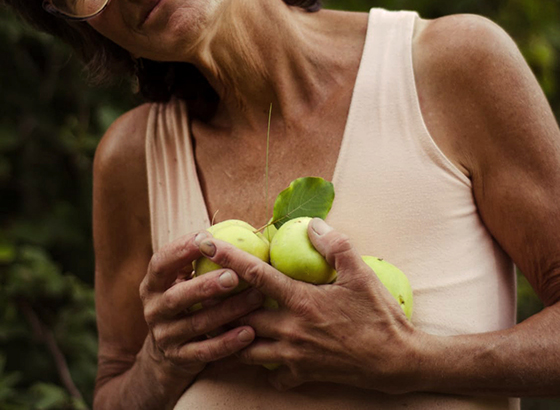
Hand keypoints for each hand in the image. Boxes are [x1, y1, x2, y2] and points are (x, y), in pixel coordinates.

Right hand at [138, 231, 263, 380]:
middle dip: (205, 286)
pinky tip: (249, 332)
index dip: (180, 250)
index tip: (206, 238)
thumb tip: (234, 229)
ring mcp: (165, 337)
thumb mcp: (182, 279)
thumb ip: (198, 259)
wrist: (168, 354)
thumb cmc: (187, 300)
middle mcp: (154, 310)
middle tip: (234, 276)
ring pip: (197, 323)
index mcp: (152, 285)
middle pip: (176, 297)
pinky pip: (206, 352)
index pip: (160, 264)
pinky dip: (228, 342)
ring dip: (228, 311)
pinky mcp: (180, 359)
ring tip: (256, 298)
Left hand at [196, 219, 422, 392]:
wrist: (397, 362)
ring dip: (230, 336)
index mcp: (301, 300)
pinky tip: (259, 355)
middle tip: (198, 290)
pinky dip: (261, 365)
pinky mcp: (301, 375)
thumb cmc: (379, 315)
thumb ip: (334, 245)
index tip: (204, 244)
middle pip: (240, 315)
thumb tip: (311, 224)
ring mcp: (293, 356)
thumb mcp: (360, 273)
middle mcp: (290, 329)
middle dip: (217, 302)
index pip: (255, 274)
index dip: (228, 257)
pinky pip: (270, 373)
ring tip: (212, 326)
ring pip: (246, 348)